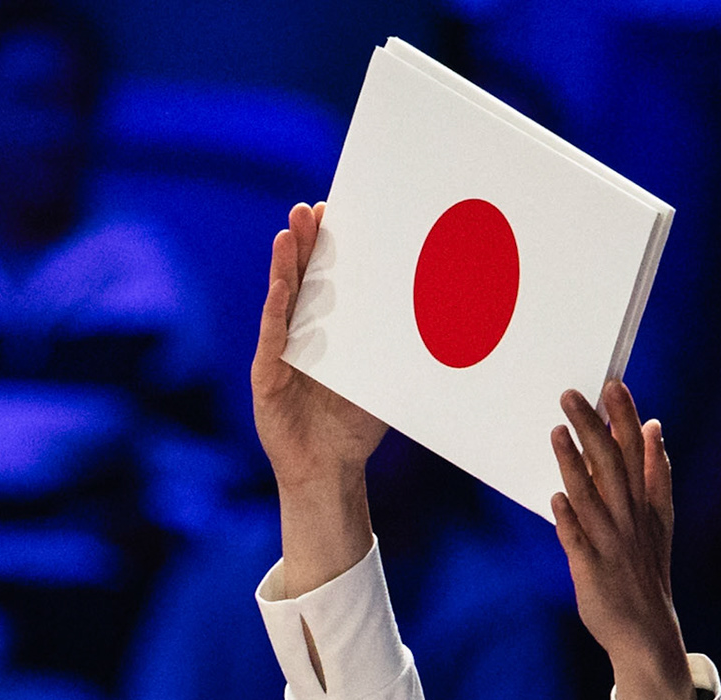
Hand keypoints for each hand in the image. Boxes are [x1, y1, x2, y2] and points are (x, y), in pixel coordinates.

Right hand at [251, 203, 387, 593]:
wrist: (328, 470)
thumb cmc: (355, 424)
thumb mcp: (383, 376)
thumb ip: (399, 346)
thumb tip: (453, 315)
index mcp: (325, 328)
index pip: (324, 279)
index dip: (328, 247)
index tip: (337, 212)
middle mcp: (299, 332)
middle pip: (300, 279)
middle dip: (304, 243)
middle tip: (310, 208)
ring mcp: (280, 351)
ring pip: (282, 299)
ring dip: (284, 264)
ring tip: (289, 231)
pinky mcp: (267, 375)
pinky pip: (273, 336)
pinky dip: (276, 310)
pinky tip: (281, 285)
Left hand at [551, 382, 695, 699]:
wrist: (646, 632)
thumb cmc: (645, 571)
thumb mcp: (660, 519)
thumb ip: (655, 472)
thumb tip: (654, 426)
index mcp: (647, 505)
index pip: (637, 452)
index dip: (626, 418)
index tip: (614, 385)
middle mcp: (630, 520)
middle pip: (612, 466)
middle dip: (594, 428)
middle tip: (572, 394)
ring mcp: (611, 545)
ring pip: (592, 498)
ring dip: (574, 465)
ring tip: (557, 432)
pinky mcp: (591, 570)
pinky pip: (578, 541)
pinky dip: (569, 520)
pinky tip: (556, 498)